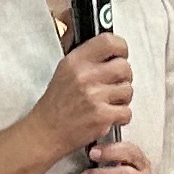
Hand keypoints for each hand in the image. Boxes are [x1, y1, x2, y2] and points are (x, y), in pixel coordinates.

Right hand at [18, 31, 133, 159]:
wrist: (46, 132)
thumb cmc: (56, 104)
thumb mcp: (64, 71)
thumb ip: (86, 57)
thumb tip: (109, 47)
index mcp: (75, 61)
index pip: (108, 42)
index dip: (121, 48)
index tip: (121, 55)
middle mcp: (85, 76)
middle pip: (124, 67)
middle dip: (123, 77)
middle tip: (114, 84)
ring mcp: (94, 96)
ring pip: (128, 90)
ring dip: (122, 98)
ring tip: (108, 102)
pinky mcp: (101, 116)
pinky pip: (126, 112)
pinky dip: (120, 117)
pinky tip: (108, 116)